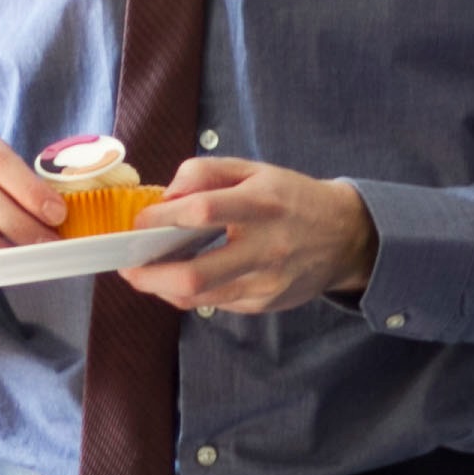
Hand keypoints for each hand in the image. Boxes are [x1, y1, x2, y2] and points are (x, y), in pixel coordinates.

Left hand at [122, 159, 378, 316]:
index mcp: (261, 204)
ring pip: (200, 298)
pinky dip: (188, 293)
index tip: (139, 222)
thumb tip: (166, 196)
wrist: (345, 237)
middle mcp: (265, 247)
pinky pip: (215, 303)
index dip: (161, 218)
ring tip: (144, 274)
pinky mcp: (265, 304)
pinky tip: (177, 279)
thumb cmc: (292, 199)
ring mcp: (266, 282)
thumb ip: (205, 172)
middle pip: (195, 275)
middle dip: (150, 274)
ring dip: (162, 288)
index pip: (202, 212)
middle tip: (128, 265)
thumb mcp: (254, 170)